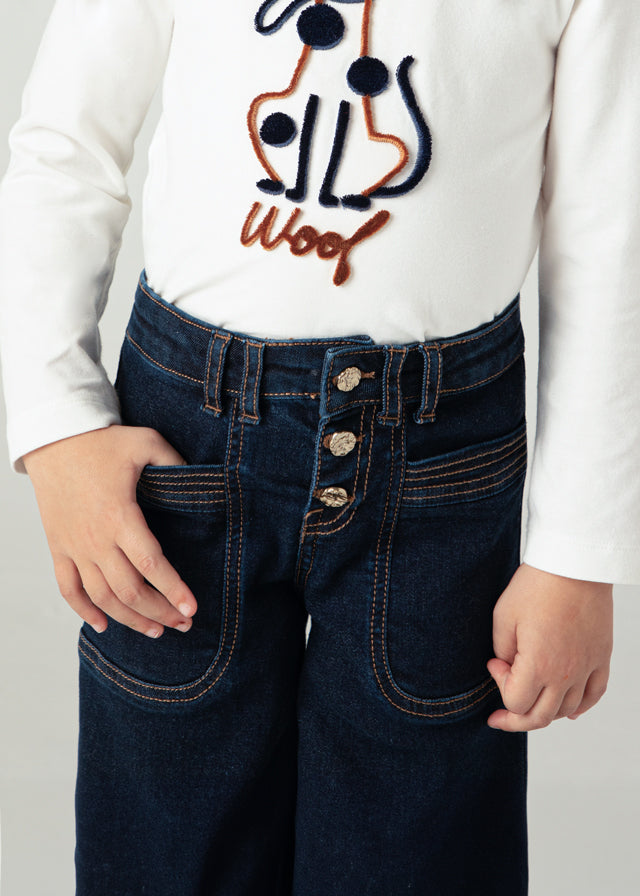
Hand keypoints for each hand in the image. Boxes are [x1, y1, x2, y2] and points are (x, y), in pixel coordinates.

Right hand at [23, 425, 197, 637]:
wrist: (54, 439)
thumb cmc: (102, 442)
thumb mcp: (146, 442)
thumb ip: (176, 462)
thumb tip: (203, 481)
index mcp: (120, 516)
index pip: (151, 564)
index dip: (173, 590)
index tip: (192, 609)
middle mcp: (96, 538)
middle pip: (129, 590)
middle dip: (159, 612)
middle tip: (183, 624)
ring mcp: (74, 546)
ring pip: (101, 597)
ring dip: (129, 619)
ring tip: (156, 630)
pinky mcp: (58, 547)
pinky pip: (68, 589)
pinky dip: (84, 611)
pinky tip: (104, 625)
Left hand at [486, 562, 612, 731]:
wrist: (574, 565)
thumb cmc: (537, 586)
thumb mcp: (503, 618)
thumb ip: (503, 652)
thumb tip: (506, 668)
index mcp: (538, 666)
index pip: (515, 703)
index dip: (499, 687)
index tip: (495, 663)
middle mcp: (565, 674)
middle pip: (540, 717)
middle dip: (515, 717)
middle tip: (499, 714)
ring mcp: (587, 667)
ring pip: (566, 710)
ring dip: (545, 711)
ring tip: (531, 701)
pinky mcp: (601, 657)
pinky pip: (594, 695)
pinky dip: (579, 707)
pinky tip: (568, 710)